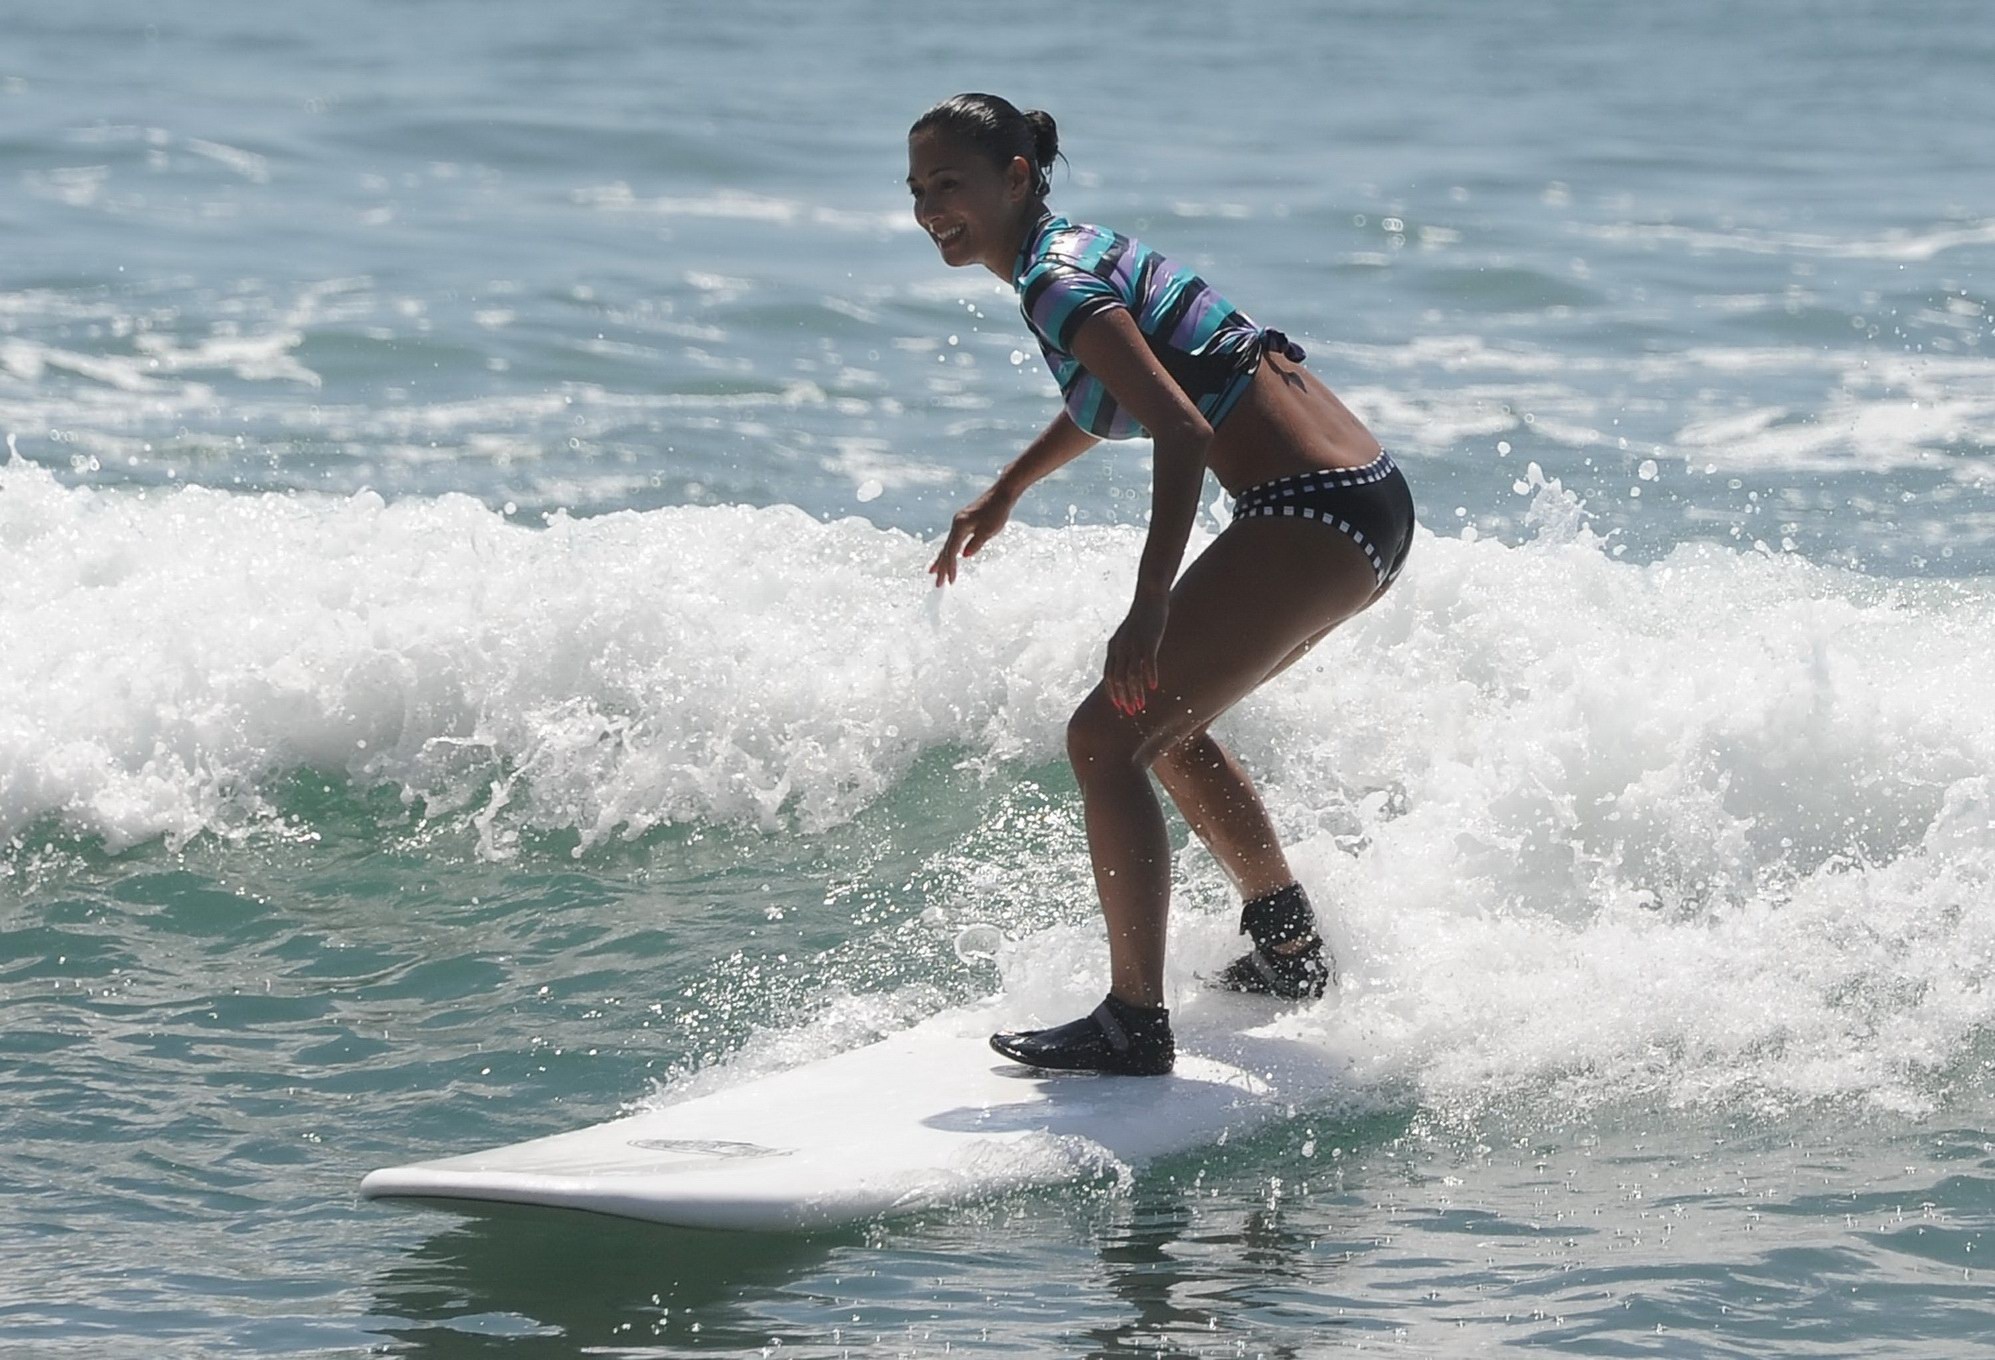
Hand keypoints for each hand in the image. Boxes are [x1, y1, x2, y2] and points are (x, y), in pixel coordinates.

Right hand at [929, 486, 1013, 585]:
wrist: (1002, 494)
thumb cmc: (997, 512)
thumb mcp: (989, 530)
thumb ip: (976, 543)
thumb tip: (964, 556)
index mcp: (960, 526)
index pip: (953, 551)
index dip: (951, 567)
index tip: (950, 582)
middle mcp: (956, 524)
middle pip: (946, 549)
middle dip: (941, 567)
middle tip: (938, 584)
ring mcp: (958, 522)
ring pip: (947, 544)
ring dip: (941, 559)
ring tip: (932, 572)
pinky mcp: (963, 521)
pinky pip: (952, 539)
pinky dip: (949, 550)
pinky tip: (948, 556)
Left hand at [1104, 594, 1166, 714]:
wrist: (1149, 597)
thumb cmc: (1141, 618)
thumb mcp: (1127, 636)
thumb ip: (1124, 651)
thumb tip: (1126, 668)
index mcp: (1113, 648)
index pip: (1109, 676)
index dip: (1113, 693)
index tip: (1119, 707)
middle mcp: (1120, 648)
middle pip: (1118, 679)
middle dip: (1124, 698)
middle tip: (1131, 712)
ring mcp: (1134, 645)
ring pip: (1131, 675)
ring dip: (1136, 693)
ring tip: (1141, 706)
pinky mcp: (1148, 640)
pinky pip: (1148, 662)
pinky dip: (1150, 676)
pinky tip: (1154, 687)